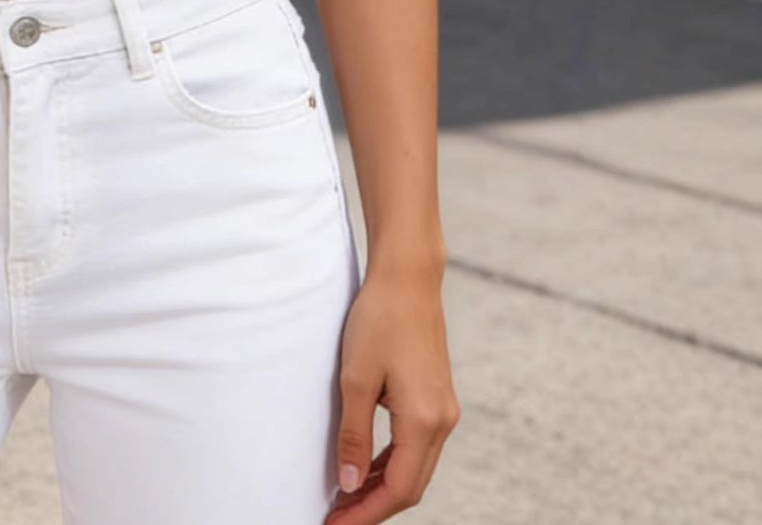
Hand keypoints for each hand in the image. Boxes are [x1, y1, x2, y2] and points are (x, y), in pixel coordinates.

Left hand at [324, 260, 459, 521]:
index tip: (335, 524)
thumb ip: (353, 435)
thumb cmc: (378, 320)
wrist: (407, 277)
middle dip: (374, 506)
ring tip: (345, 497)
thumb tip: (349, 485)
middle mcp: (442, 421)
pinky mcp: (437, 397)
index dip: (366, 513)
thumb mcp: (355, 379)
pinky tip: (366, 466)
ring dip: (382, 486)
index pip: (399, 489)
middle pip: (411, 485)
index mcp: (424, 420)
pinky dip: (392, 462)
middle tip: (335, 517)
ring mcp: (443, 410)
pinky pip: (416, 445)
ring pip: (415, 466)